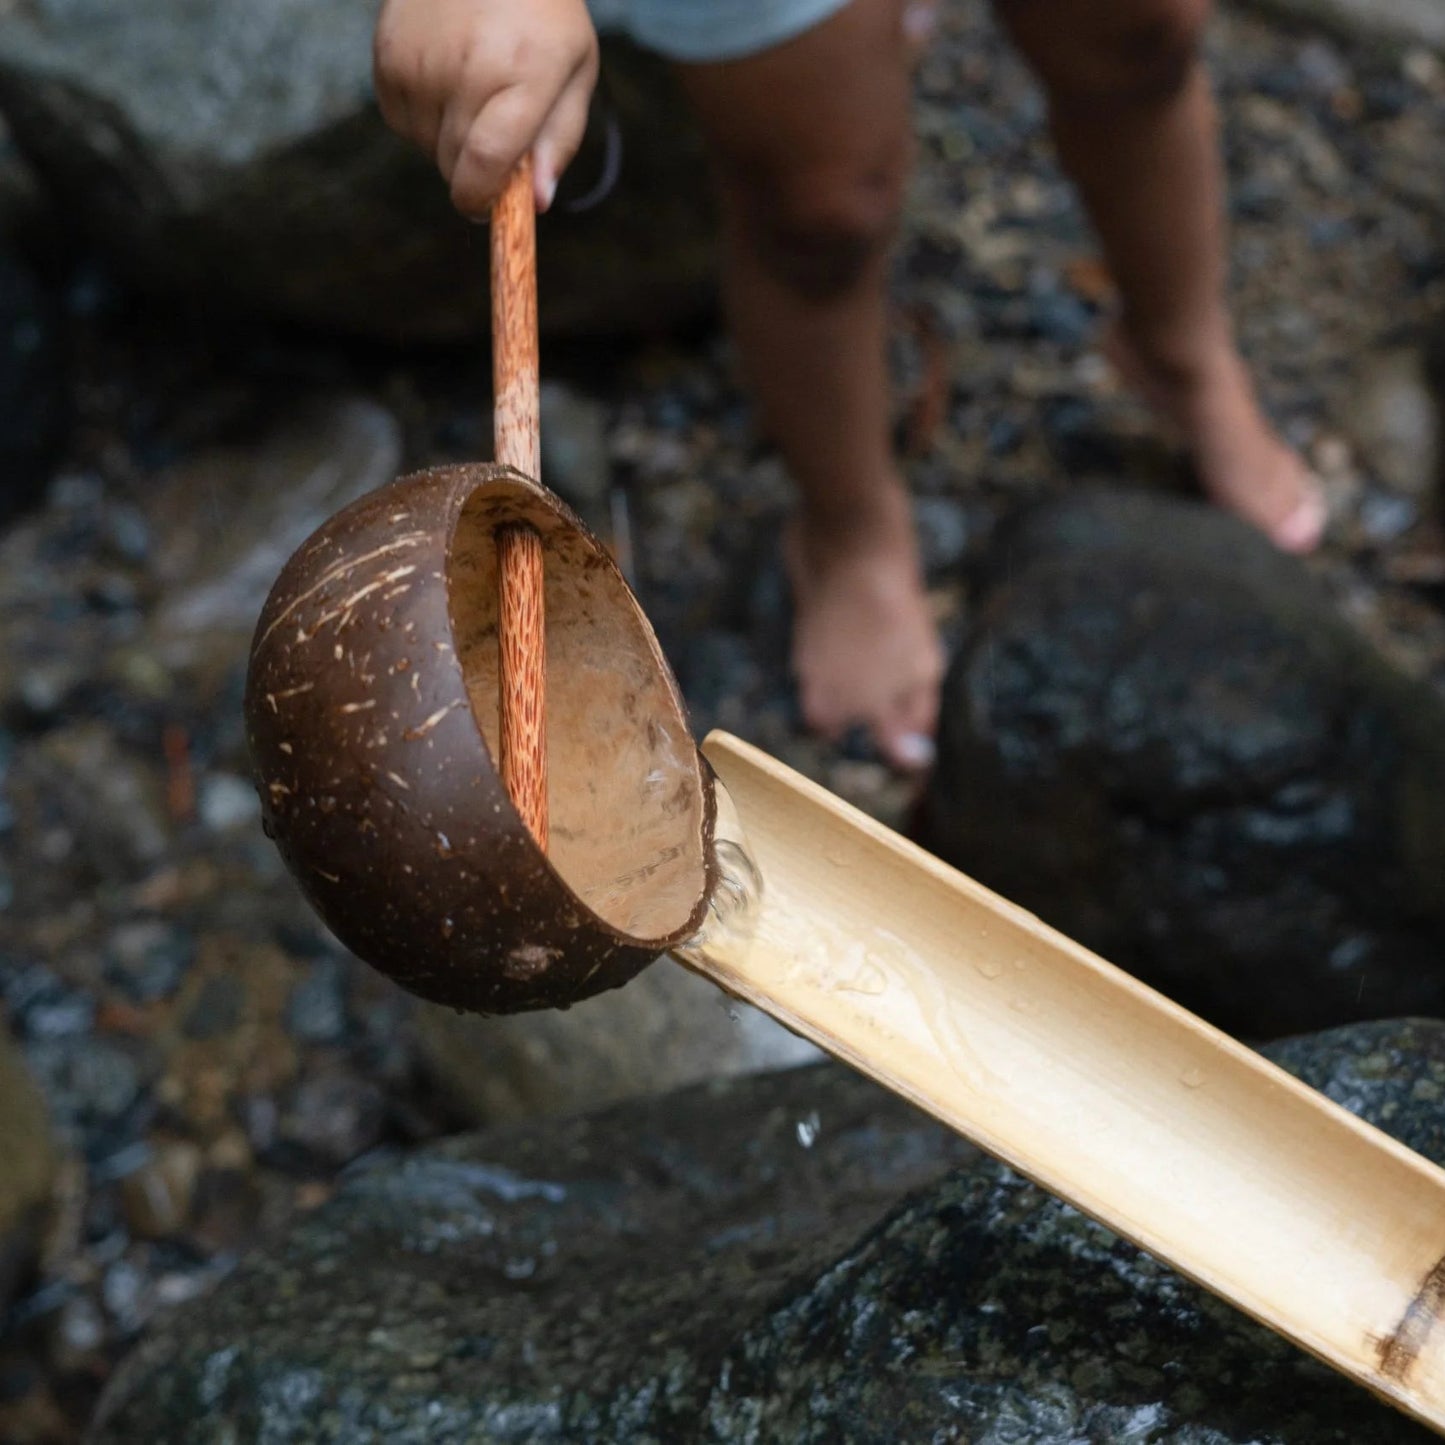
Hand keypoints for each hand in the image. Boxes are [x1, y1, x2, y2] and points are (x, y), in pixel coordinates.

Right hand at [374, 0, 598, 216]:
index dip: (482, 198)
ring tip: (471, 88)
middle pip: (454, 165)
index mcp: (524, 72)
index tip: (486, 207)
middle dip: (474, 169)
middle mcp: (467, 66)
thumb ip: (560, 140)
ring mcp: (420, 60)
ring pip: (427, 147)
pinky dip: (422, 115)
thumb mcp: (574, 70)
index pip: (486, 160)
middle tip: (494, 129)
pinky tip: (443, 75)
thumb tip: (536, 203)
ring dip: (448, 139)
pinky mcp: (387, 55)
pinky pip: (401, 121)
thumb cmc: (540, 15)